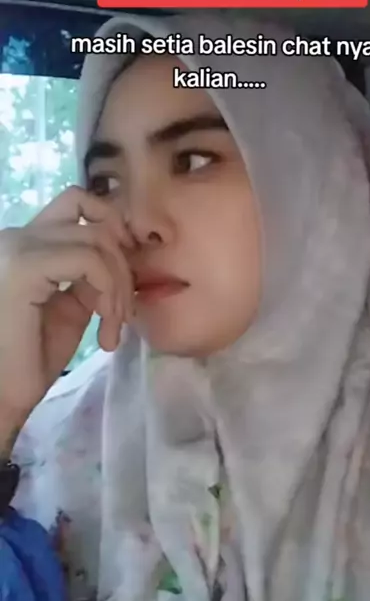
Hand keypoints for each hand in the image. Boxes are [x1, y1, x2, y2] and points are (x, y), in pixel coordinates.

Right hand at [0, 186, 133, 440]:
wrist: (1, 396)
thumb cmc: (27, 361)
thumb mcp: (69, 309)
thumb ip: (88, 278)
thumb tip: (118, 260)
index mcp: (25, 243)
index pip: (79, 204)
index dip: (114, 233)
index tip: (126, 279)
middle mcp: (16, 236)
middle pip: (95, 220)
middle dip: (123, 266)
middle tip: (123, 314)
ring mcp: (17, 248)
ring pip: (97, 238)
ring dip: (119, 286)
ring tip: (114, 326)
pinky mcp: (24, 268)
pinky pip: (90, 261)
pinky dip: (110, 292)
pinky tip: (106, 329)